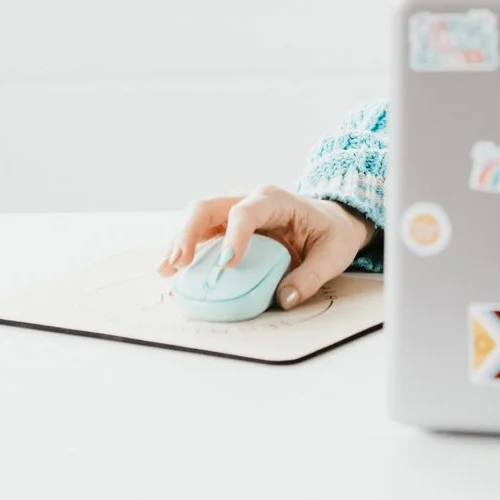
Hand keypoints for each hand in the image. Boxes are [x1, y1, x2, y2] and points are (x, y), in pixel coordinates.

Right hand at [156, 185, 373, 309]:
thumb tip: (285, 299)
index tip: (227, 264)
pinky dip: (183, 250)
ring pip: (197, 219)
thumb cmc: (331, 233)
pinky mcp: (226, 229)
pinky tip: (171, 271)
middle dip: (188, 233)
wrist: (331, 222)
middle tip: (179, 263)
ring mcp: (233, 213)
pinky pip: (200, 235)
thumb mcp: (333, 254)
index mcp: (276, 200)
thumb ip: (311, 277)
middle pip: (208, 206)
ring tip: (166, 271)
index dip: (234, 235)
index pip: (246, 210)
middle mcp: (249, 200)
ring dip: (179, 243)